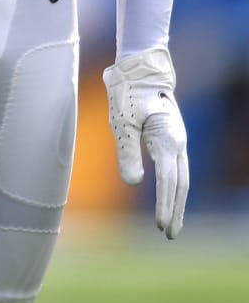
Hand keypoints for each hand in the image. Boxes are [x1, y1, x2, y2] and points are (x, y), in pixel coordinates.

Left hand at [102, 48, 188, 238]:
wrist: (141, 67)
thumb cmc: (129, 92)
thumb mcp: (122, 121)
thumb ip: (127, 151)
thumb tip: (133, 184)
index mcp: (167, 139)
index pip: (168, 180)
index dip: (165, 204)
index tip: (161, 225)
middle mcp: (177, 142)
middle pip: (180, 184)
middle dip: (174, 209)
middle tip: (169, 234)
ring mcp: (177, 139)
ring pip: (180, 177)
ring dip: (176, 200)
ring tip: (170, 223)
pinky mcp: (170, 136)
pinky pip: (176, 167)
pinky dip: (174, 186)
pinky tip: (169, 196)